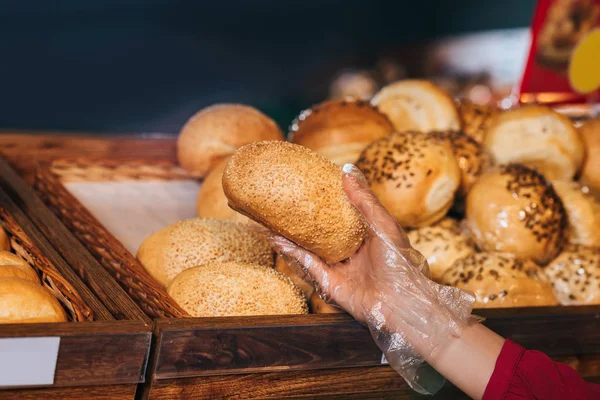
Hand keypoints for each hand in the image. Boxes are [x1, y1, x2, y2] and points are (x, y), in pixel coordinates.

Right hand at [262, 164, 476, 394]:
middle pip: (322, 230)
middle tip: (283, 200)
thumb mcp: (383, 224)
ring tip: (270, 218)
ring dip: (290, 234)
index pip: (342, 213)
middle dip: (303, 217)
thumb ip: (364, 199)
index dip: (326, 199)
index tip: (308, 184)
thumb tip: (346, 170)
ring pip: (309, 246)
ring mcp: (339, 267)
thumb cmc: (399, 263)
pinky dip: (291, 251)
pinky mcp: (328, 283)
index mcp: (366, 234)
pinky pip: (306, 264)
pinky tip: (276, 238)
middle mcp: (351, 250)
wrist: (400, 303)